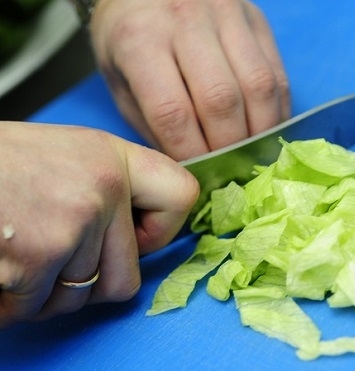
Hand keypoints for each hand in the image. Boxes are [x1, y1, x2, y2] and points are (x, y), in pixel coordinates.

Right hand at [0, 122, 198, 327]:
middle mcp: (102, 188)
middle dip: (88, 281)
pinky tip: (2, 262)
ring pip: (80, 300)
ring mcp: (72, 225)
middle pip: (126, 278)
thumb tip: (147, 232)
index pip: (183, 196)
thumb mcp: (70, 156)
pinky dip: (14, 302)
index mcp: (113, 157)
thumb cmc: (1, 165)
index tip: (136, 235)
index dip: (161, 230)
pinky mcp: (36, 260)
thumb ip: (113, 188)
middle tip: (53, 253)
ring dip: (46, 292)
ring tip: (19, 249)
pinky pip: (36, 310)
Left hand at [90, 0, 290, 160]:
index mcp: (139, 40)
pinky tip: (266, 130)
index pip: (173, 113)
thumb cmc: (129, 37)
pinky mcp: (255, 18)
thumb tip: (192, 168)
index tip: (198, 179)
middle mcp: (185, 21)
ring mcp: (226, 14)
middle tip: (229, 172)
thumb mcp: (121, 80)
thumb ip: (153, 123)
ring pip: (258, 86)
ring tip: (252, 156)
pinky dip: (276, 111)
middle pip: (221, 100)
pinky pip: (276, 73)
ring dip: (260, 133)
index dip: (192, 154)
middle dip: (229, 149)